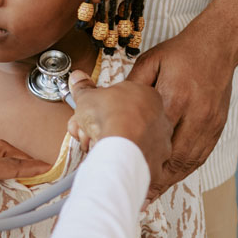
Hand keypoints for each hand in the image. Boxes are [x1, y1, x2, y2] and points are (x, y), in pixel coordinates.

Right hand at [66, 70, 172, 187]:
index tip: (88, 114)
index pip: (120, 100)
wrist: (120, 148)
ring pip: (129, 140)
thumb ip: (83, 87)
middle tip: (85, 130)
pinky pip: (133, 158)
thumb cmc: (110, 118)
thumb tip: (78, 77)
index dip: (99, 108)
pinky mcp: (156, 160)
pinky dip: (120, 158)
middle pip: (123, 121)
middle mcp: (158, 116)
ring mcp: (160, 140)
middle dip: (100, 127)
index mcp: (146, 94)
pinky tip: (107, 156)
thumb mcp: (87, 97)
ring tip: (93, 144)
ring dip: (108, 142)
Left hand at [126, 29, 233, 198]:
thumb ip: (131, 85)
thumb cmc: (181, 53)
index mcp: (175, 97)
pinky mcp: (217, 126)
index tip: (127, 173)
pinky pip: (201, 155)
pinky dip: (185, 169)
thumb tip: (110, 102)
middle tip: (138, 195)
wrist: (218, 45)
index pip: (156, 136)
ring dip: (170, 179)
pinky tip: (170, 178)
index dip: (142, 157)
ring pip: (190, 160)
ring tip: (151, 193)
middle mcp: (195, 114)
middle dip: (156, 177)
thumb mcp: (150, 62)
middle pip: (175, 156)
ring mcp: (209, 122)